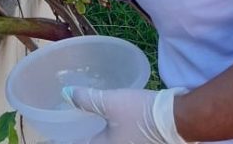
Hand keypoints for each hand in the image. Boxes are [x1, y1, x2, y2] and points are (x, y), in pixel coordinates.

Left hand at [62, 86, 194, 143]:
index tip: (52, 136)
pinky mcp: (143, 143)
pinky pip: (119, 139)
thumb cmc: (141, 113)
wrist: (180, 119)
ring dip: (96, 134)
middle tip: (69, 127)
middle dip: (81, 135)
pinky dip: (109, 133)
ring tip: (87, 124)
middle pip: (93, 142)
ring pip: (107, 141)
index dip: (63, 139)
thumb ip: (86, 99)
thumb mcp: (110, 102)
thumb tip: (65, 94)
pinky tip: (110, 123)